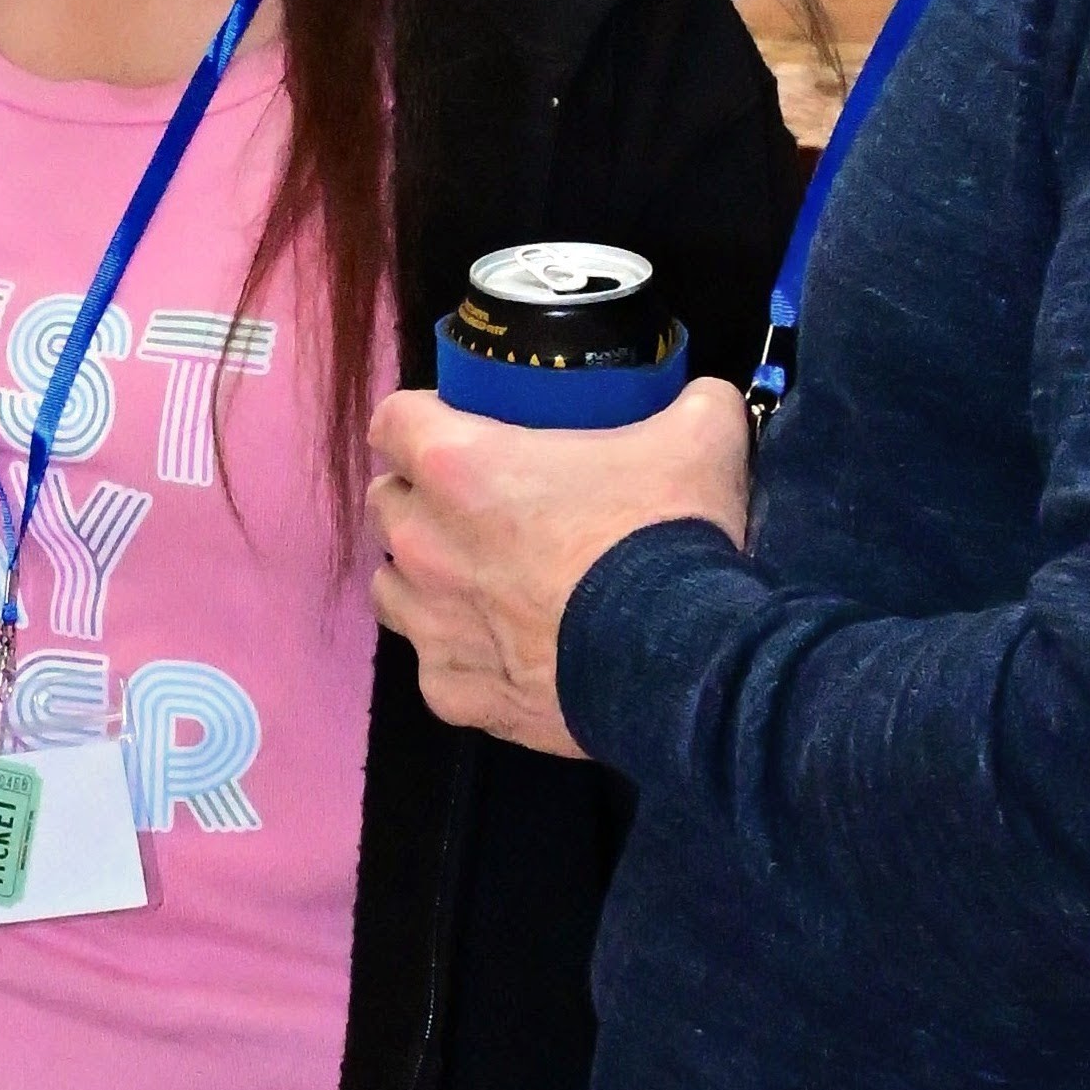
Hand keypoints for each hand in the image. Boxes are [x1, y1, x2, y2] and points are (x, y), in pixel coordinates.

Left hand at [364, 375, 750, 754]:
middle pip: (386, 503)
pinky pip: (435, 663)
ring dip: (424, 575)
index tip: (455, 428)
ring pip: (391, 585)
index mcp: (458, 465)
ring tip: (480, 579)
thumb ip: (691, 403)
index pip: (393, 420)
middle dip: (421, 498)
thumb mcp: (699, 439)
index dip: (421, 420)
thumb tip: (703, 399)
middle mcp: (423, 542)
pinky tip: (507, 650)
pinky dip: (461, 654)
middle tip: (479, 506)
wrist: (681, 662)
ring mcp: (429, 623)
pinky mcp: (450, 691)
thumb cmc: (670, 535)